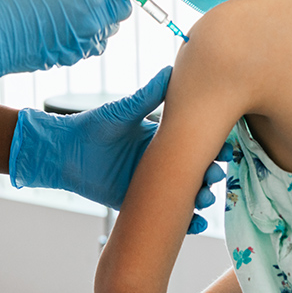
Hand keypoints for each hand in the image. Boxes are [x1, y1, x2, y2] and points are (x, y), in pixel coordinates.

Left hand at [10, 66, 232, 233]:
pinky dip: (184, 222)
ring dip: (201, 199)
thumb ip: (149, 95)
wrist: (65, 152)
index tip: (227, 148)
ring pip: (186, 195)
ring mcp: (152, 185)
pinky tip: (194, 223)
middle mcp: (160, 163)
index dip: (215, 147)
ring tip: (204, 198)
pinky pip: (165, 216)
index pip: (196, 144)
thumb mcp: (125, 111)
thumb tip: (172, 69)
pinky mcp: (139, 203)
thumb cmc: (93, 126)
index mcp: (161, 140)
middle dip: (212, 175)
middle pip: (197, 172)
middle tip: (215, 175)